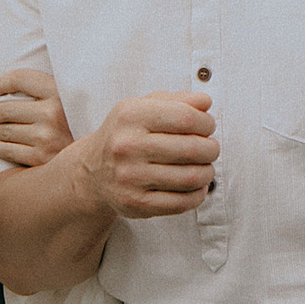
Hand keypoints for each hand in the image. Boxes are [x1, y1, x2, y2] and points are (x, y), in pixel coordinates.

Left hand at [0, 63, 69, 168]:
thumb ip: (46, 91)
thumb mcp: (69, 101)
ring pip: (2, 131)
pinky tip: (3, 145)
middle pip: (5, 109)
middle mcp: (52, 114)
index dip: (3, 83)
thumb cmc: (78, 127)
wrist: (95, 156)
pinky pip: (6, 150)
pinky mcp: (40, 157)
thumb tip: (8, 88)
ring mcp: (45, 137)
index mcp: (59, 93)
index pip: (20, 79)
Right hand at [82, 91, 217, 221]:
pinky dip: (198, 195)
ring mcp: (130, 177)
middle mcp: (127, 146)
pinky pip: (181, 202)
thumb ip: (177, 100)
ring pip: (190, 177)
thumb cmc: (126, 135)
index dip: (206, 123)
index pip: (185, 117)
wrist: (93, 171)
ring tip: (205, 167)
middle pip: (192, 148)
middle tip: (210, 149)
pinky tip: (196, 187)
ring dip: (207, 173)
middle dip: (211, 149)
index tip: (207, 127)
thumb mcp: (144, 108)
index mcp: (130, 116)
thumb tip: (206, 103)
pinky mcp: (136, 203)